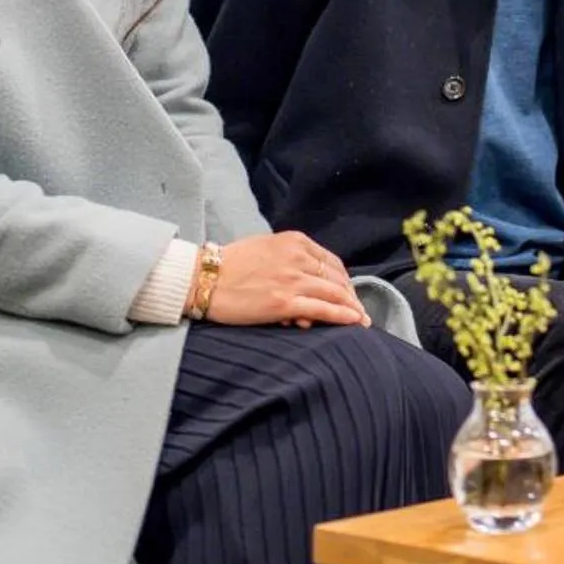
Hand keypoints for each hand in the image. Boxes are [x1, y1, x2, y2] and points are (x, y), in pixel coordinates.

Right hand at [198, 231, 367, 327]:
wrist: (202, 278)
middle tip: (359, 311)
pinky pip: (322, 309)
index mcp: (294, 241)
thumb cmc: (229, 265)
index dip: (343, 280)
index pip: (330, 261)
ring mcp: (292, 280)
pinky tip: (353, 322)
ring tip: (361, 321)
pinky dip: (342, 316)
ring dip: (352, 308)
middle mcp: (297, 257)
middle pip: (336, 278)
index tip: (348, 292)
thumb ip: (290, 259)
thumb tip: (308, 283)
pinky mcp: (284, 303)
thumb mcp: (265, 248)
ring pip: (334, 294)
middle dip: (351, 296)